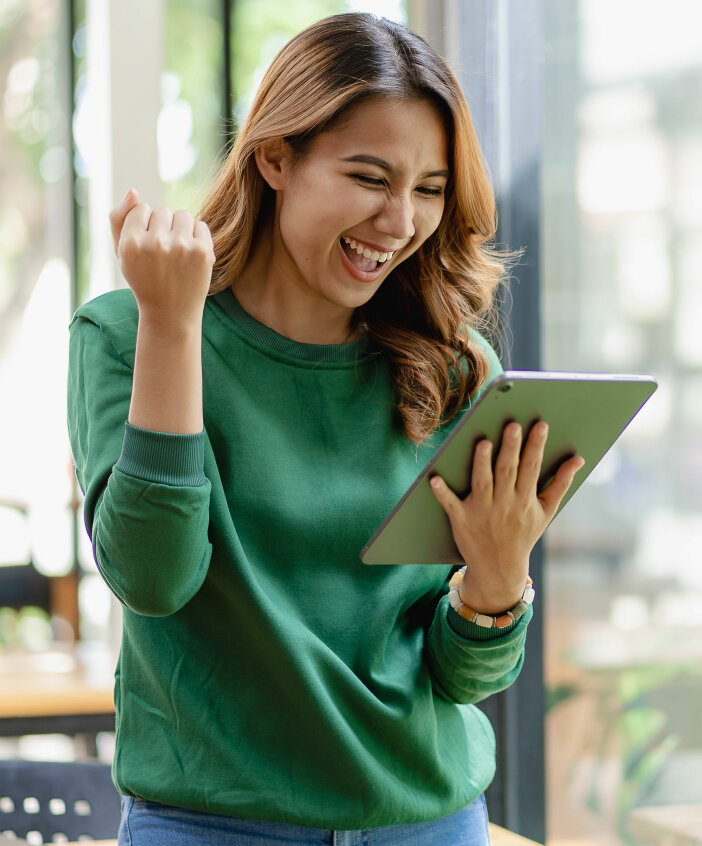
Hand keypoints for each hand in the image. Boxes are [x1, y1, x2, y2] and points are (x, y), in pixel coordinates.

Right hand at [109, 189, 214, 325]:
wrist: (171, 313)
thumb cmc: (143, 280)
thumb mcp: (122, 253)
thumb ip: (119, 220)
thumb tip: (134, 192)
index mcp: (131, 243)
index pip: (140, 209)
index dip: (144, 227)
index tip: (146, 248)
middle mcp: (155, 243)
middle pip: (162, 211)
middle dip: (162, 228)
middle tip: (162, 255)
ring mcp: (182, 247)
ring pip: (182, 215)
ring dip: (180, 229)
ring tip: (177, 252)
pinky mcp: (203, 252)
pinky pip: (200, 225)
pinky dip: (197, 237)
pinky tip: (190, 256)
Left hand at [429, 421, 584, 613]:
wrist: (499, 569)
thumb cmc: (523, 534)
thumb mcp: (546, 512)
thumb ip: (560, 484)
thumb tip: (578, 459)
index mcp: (525, 500)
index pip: (531, 468)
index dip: (536, 446)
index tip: (540, 425)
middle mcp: (504, 504)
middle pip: (507, 471)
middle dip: (511, 448)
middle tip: (512, 425)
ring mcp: (481, 512)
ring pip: (482, 483)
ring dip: (482, 464)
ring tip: (484, 443)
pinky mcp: (461, 520)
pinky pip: (450, 504)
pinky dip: (442, 493)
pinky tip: (435, 479)